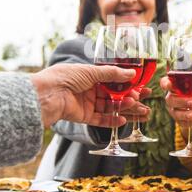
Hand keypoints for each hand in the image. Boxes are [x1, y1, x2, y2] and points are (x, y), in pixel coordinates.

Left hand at [30, 63, 148, 127]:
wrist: (47, 94)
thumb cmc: (65, 77)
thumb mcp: (91, 71)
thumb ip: (112, 73)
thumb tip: (132, 73)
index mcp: (91, 76)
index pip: (114, 81)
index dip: (128, 84)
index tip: (142, 86)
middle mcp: (90, 90)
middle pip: (115, 95)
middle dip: (130, 97)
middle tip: (144, 99)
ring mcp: (88, 103)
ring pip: (111, 107)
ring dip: (124, 108)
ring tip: (138, 108)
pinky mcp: (84, 116)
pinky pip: (101, 119)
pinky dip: (113, 120)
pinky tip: (124, 119)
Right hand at [160, 76, 191, 128]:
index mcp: (176, 86)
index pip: (165, 82)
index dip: (165, 83)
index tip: (169, 84)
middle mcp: (172, 97)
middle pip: (170, 99)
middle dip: (182, 101)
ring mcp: (174, 110)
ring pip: (175, 113)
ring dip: (185, 114)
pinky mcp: (179, 120)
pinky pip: (182, 123)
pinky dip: (191, 122)